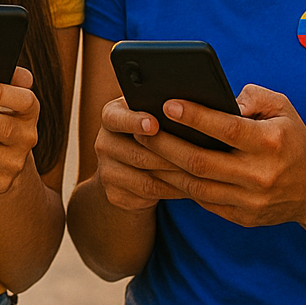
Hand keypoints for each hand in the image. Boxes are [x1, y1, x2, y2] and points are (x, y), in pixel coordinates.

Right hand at [92, 94, 187, 211]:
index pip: (116, 117)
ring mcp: (106, 172)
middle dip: (170, 156)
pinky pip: (146, 197)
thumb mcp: (154, 114)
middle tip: (198, 156)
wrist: (133, 166)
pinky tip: (190, 187)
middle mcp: (104, 143)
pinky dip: (171, 192)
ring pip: (144, 179)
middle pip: (137, 153)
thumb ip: (165, 109)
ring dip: (175, 178)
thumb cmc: (155, 129)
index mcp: (111, 116)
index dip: (135, 122)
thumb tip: (193, 107)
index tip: (155, 125)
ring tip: (201, 175)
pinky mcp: (115, 194)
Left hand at [137, 85, 305, 227]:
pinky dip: (179, 185)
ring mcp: (249, 201)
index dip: (195, 116)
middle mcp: (259, 175)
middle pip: (202, 161)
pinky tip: (161, 170)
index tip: (167, 103)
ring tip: (143, 148)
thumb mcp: (283, 108)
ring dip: (164, 168)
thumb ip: (253, 96)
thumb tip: (220, 98)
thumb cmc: (292, 139)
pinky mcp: (241, 217)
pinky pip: (202, 201)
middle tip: (141, 127)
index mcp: (271, 143)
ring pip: (196, 186)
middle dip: (166, 144)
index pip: (227, 129)